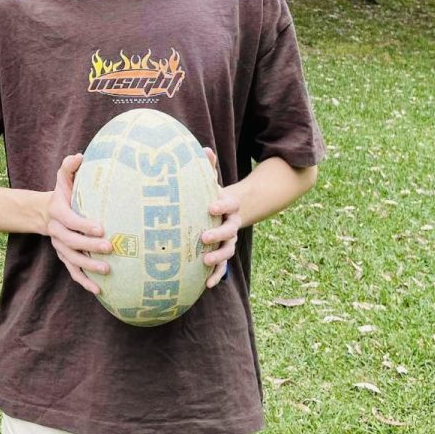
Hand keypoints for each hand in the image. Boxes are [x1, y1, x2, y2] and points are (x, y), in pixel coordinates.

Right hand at [44, 153, 110, 294]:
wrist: (44, 214)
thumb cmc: (62, 195)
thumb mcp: (63, 179)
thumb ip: (69, 167)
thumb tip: (80, 156)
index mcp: (58, 212)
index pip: (70, 220)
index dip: (84, 225)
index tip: (102, 227)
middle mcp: (56, 232)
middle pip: (72, 242)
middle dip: (90, 246)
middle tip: (110, 248)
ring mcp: (60, 247)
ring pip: (72, 260)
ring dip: (89, 267)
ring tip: (107, 270)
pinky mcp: (64, 257)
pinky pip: (73, 272)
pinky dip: (84, 282)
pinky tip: (99, 290)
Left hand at [201, 147, 240, 287]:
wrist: (229, 212)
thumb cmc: (212, 195)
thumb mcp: (211, 182)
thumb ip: (208, 168)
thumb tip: (204, 149)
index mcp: (228, 206)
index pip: (228, 204)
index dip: (222, 205)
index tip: (211, 206)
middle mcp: (231, 224)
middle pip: (229, 230)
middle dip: (218, 234)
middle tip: (204, 237)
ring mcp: (229, 240)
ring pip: (228, 250)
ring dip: (218, 257)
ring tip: (205, 261)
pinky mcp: (224, 253)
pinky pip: (223, 266)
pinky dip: (216, 275)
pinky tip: (207, 284)